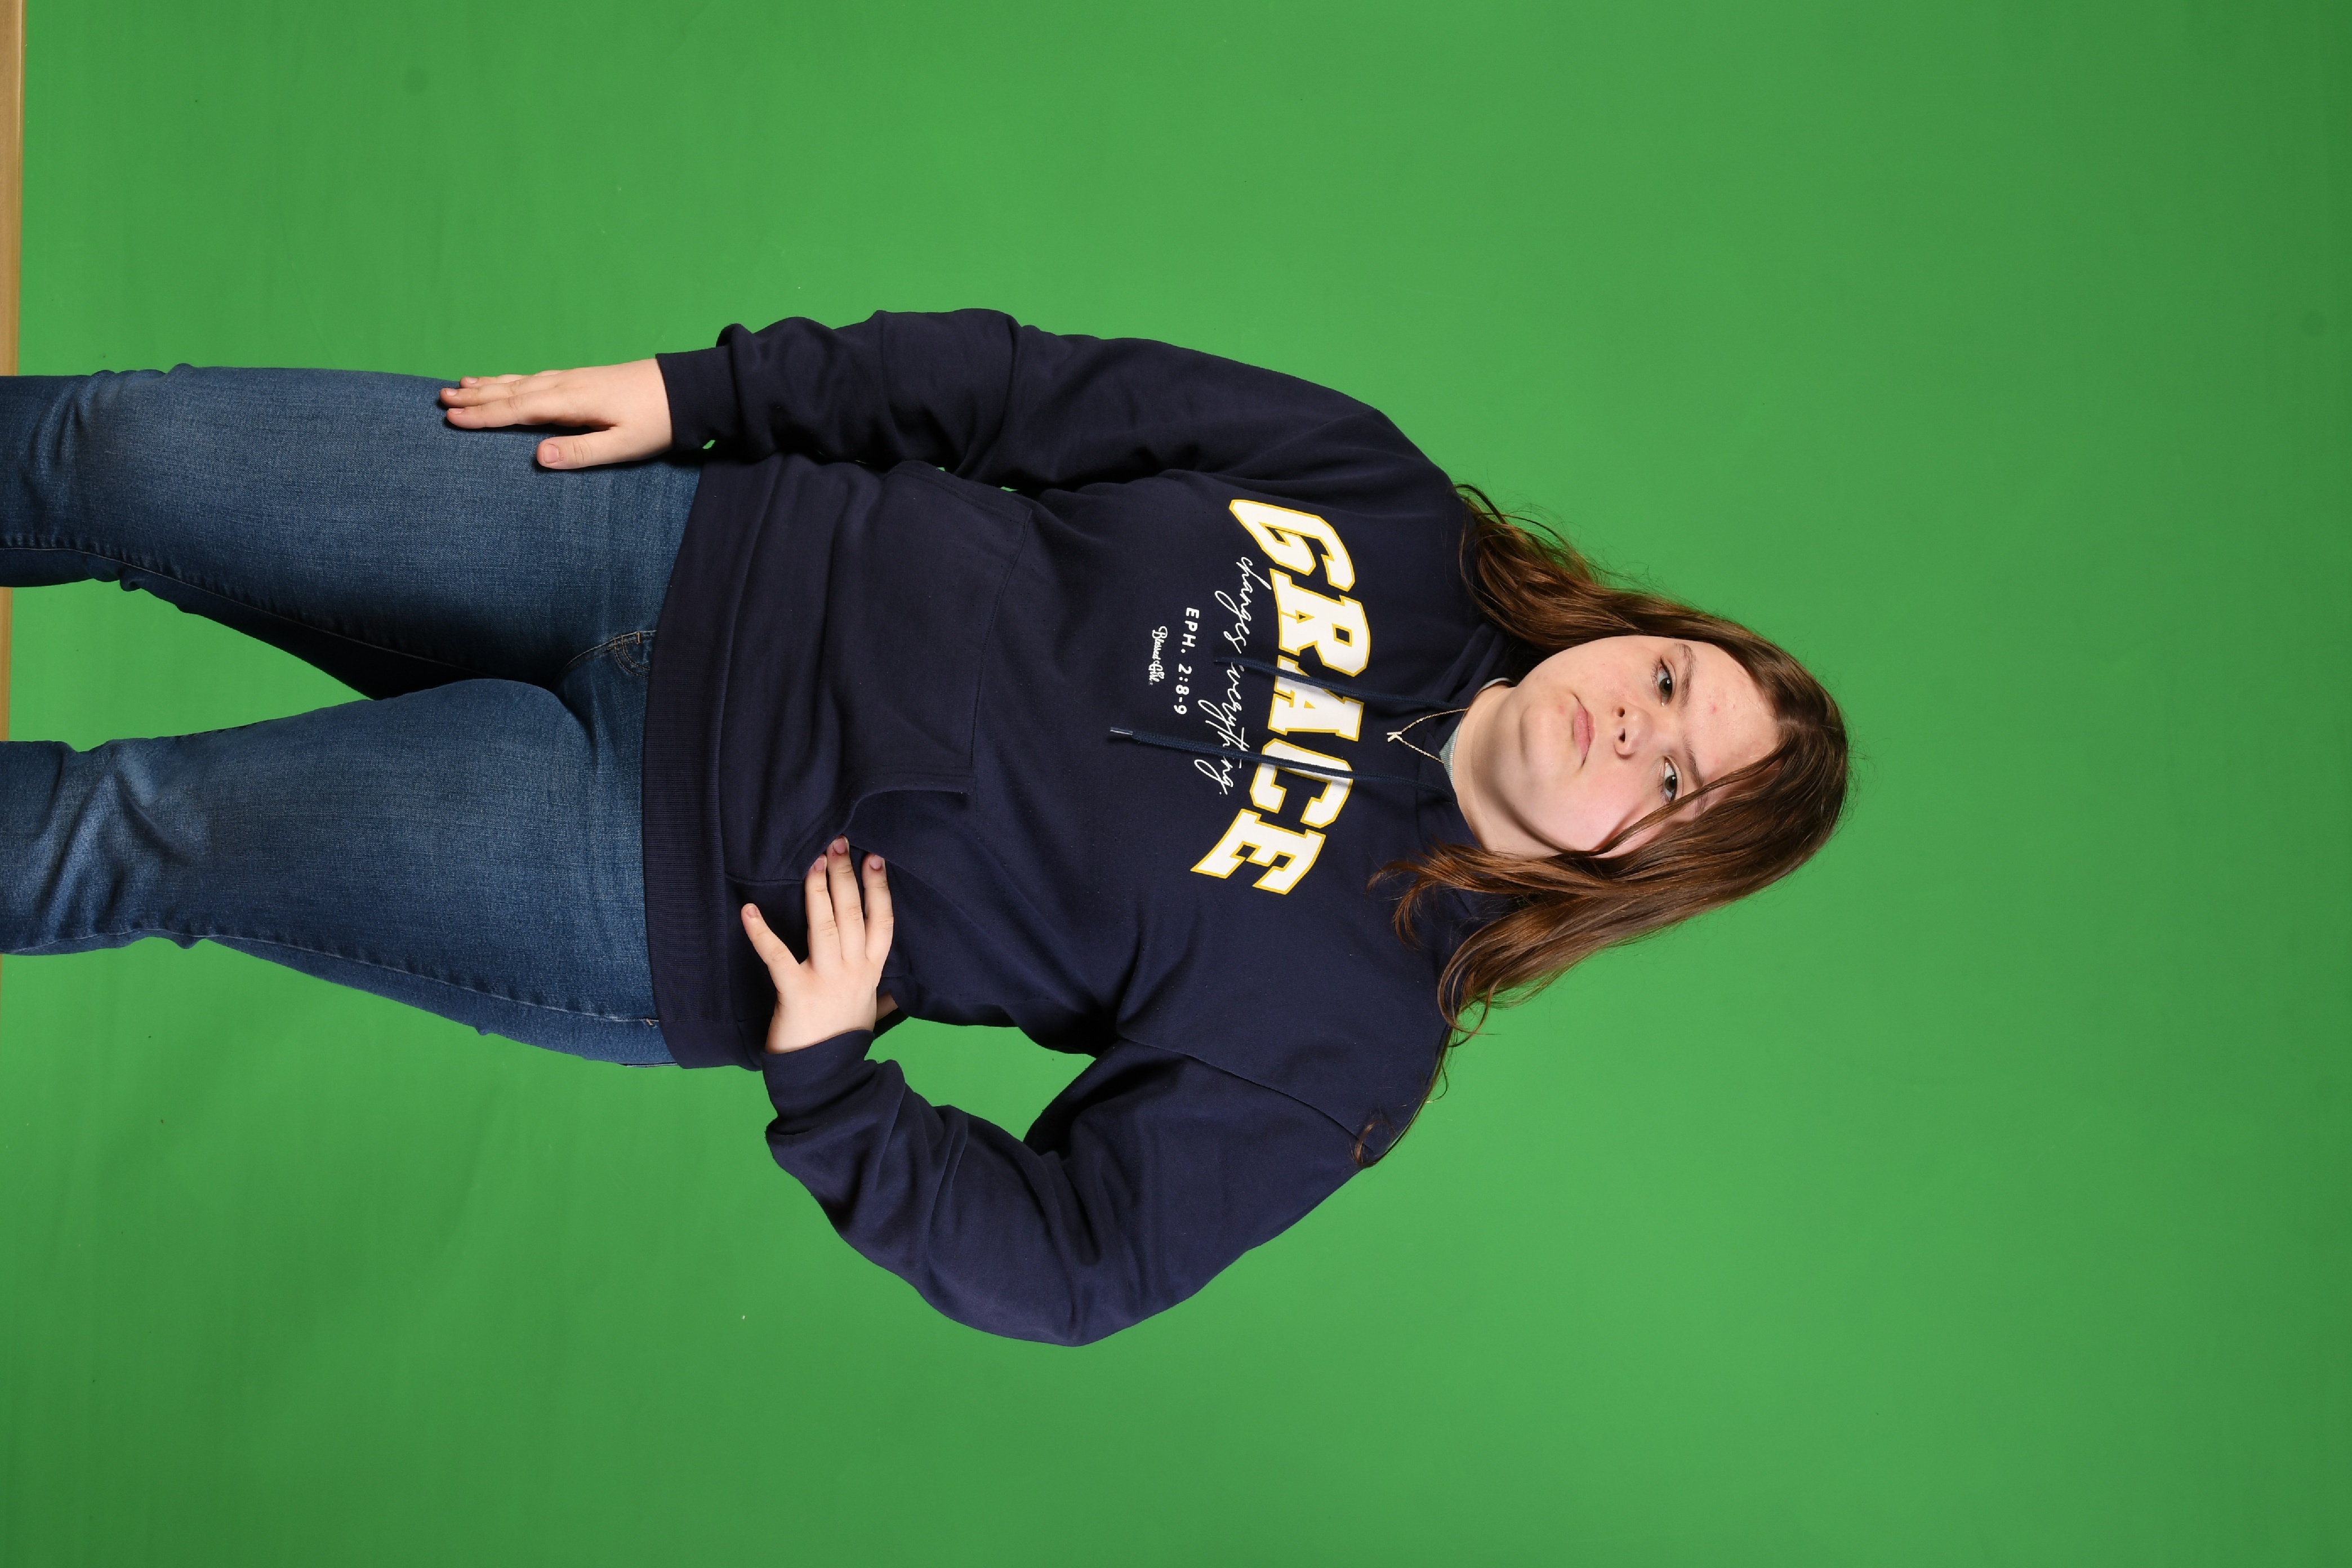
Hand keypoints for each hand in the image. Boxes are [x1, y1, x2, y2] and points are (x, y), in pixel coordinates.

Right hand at [438, 358, 671, 469]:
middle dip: (475, 398)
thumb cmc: (659, 421)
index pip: (517, 410)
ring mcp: (573, 379)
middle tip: (440, 401)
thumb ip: (582, 452)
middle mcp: (567, 385)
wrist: (687, 389)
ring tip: (459, 387)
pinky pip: (535, 379)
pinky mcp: (582, 379)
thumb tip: (539, 456)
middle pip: (511, 392)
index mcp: (573, 402)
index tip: (452, 420)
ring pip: (520, 382)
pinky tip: (503, 382)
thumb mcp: (625, 445)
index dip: (483, 416)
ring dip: (488, 386)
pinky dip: (512, 380)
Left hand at [740, 838, 894, 1053]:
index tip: (875, 859)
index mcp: (871, 973)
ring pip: (826, 925)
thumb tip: (900, 991)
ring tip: (816, 860)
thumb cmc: (843, 1043)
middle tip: (840, 843)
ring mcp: (826, 980)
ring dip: (820, 889)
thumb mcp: (870, 1015)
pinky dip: (762, 933)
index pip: (882, 923)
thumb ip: (884, 998)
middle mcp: (853, 972)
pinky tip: (749, 910)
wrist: (825, 1079)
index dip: (880, 889)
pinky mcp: (795, 992)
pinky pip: (777, 956)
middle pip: (854, 914)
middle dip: (847, 876)